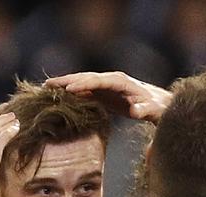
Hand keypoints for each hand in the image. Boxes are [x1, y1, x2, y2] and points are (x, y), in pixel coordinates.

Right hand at [47, 71, 171, 122]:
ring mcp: (106, 85)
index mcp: (121, 82)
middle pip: (86, 77)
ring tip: (46, 88)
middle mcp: (111, 80)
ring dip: (65, 84)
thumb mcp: (153, 110)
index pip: (99, 80)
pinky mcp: (103, 93)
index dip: (83, 84)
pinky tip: (57, 96)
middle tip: (47, 85)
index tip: (68, 89)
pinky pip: (84, 90)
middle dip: (67, 80)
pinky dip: (71, 92)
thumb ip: (145, 110)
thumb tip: (136, 110)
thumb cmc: (157, 108)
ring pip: (82, 82)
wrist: (159, 105)